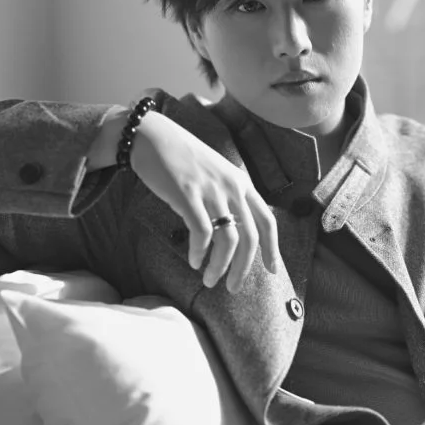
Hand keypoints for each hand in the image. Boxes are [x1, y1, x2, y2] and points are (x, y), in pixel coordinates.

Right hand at [131, 110, 280, 293]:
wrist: (152, 136)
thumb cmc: (181, 159)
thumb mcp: (215, 174)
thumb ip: (228, 197)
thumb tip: (233, 230)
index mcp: (242, 183)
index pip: (268, 220)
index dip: (272, 249)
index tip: (272, 270)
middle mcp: (232, 186)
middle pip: (250, 237)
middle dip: (243, 268)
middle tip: (232, 288)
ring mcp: (211, 190)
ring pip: (227, 239)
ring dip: (219, 266)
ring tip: (209, 280)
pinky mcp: (188, 195)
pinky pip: (201, 232)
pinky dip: (198, 252)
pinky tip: (193, 261)